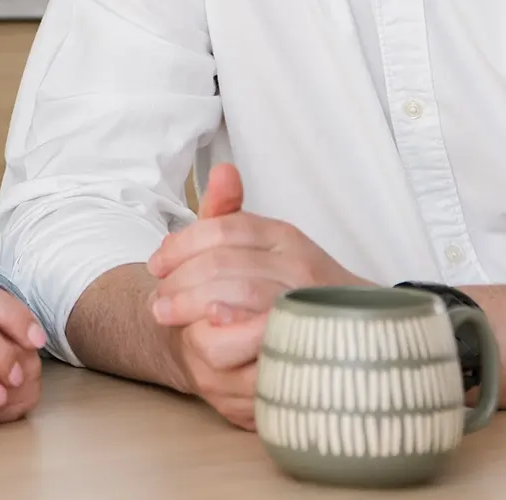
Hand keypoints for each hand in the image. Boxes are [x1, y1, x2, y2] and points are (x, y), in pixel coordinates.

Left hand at [148, 166, 367, 326]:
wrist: (350, 333)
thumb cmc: (289, 288)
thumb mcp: (258, 248)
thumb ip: (229, 215)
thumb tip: (223, 170)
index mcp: (282, 234)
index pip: (222, 228)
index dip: (181, 246)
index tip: (155, 265)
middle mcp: (298, 261)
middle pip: (224, 261)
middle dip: (181, 280)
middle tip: (156, 300)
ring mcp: (307, 298)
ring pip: (241, 290)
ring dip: (195, 302)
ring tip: (166, 314)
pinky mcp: (311, 335)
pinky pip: (266, 325)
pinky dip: (236, 322)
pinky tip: (212, 324)